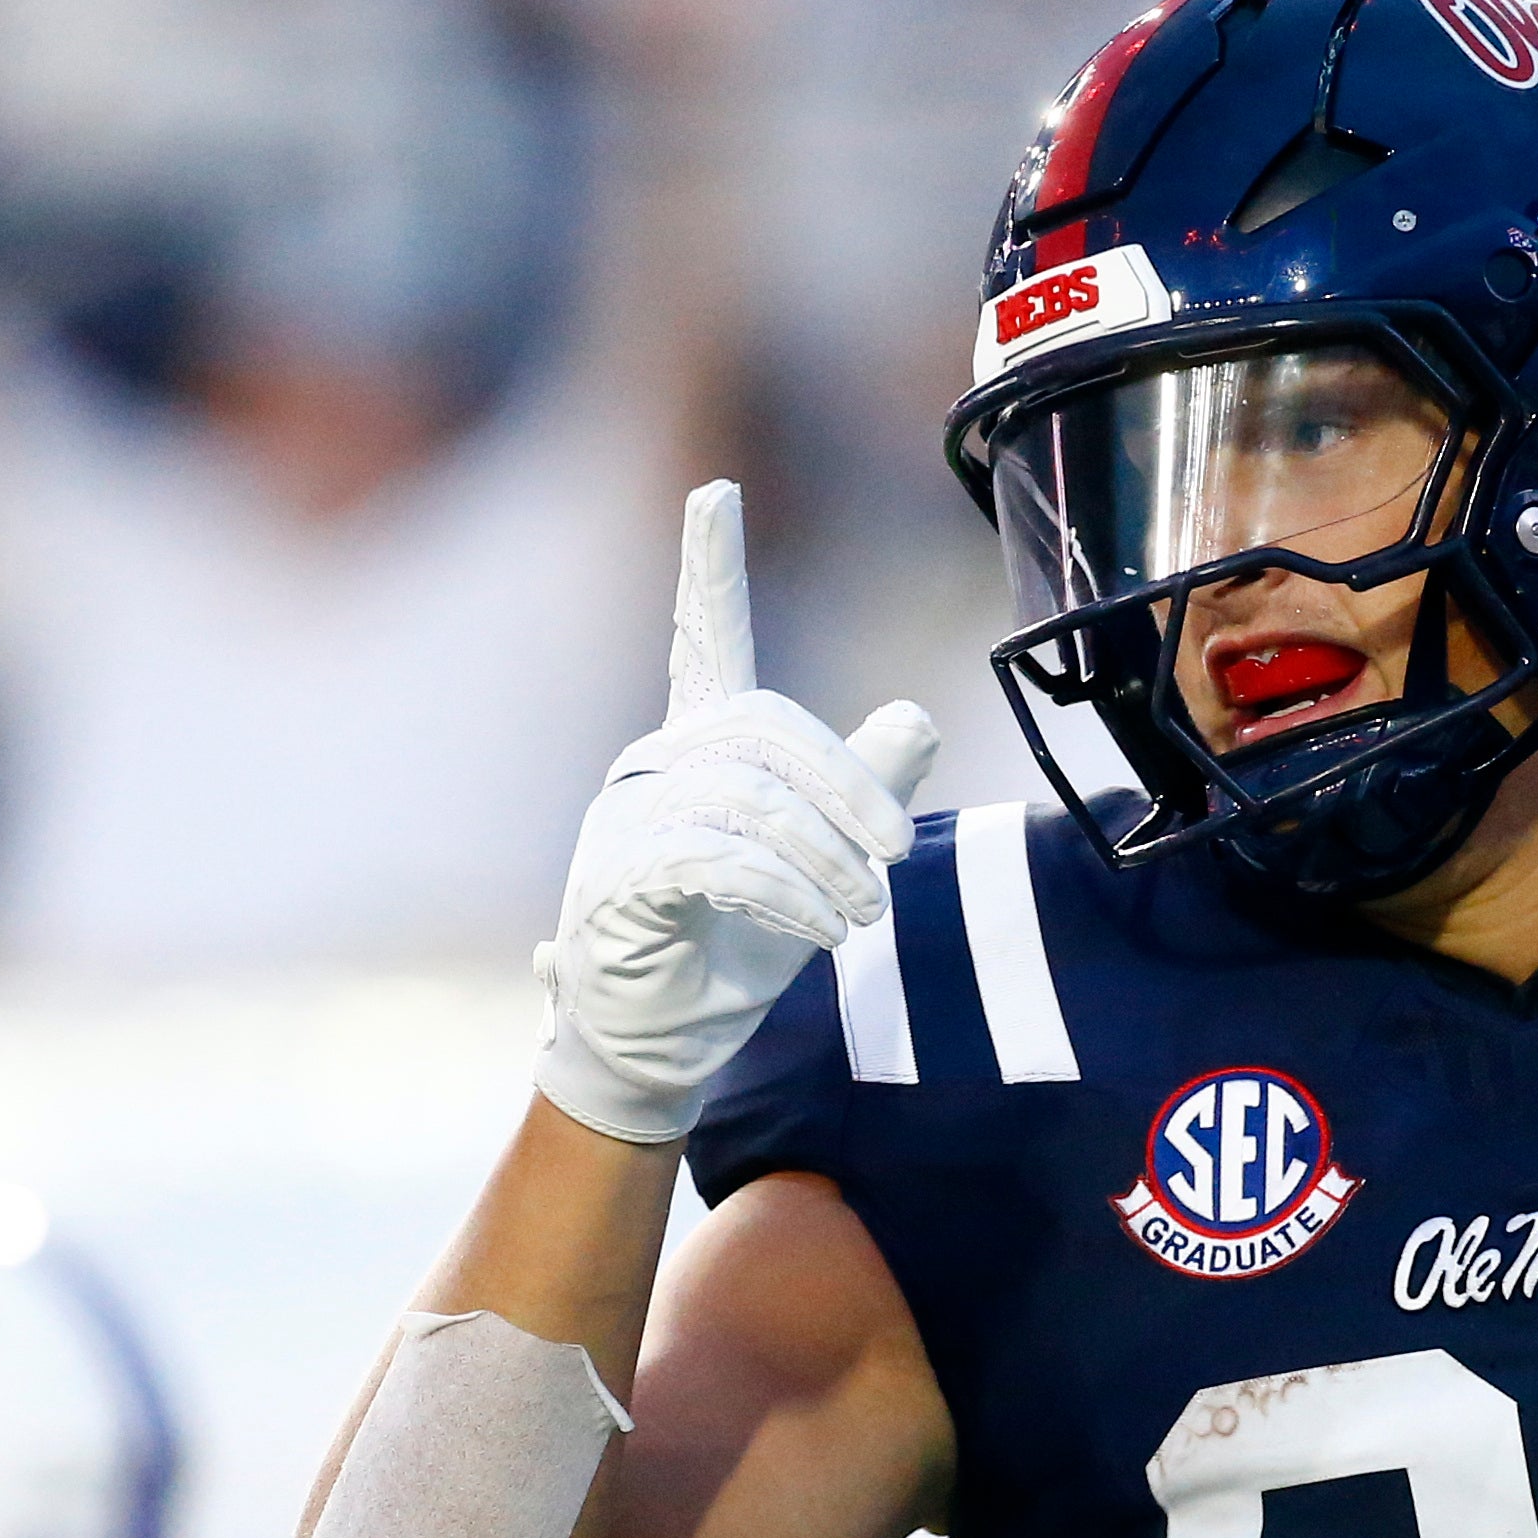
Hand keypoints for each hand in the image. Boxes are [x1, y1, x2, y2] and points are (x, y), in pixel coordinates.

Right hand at [535, 480, 938, 1145]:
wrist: (661, 1044)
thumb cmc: (730, 950)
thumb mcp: (820, 866)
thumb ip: (862, 789)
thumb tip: (918, 715)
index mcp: (701, 749)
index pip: (705, 641)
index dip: (710, 569)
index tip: (715, 492)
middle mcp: (658, 765)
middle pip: (768, 730)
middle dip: (848, 792)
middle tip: (896, 860)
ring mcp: (628, 817)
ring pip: (751, 801)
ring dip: (827, 861)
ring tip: (862, 914)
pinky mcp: (619, 876)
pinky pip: (720, 859)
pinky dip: (787, 894)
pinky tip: (820, 929)